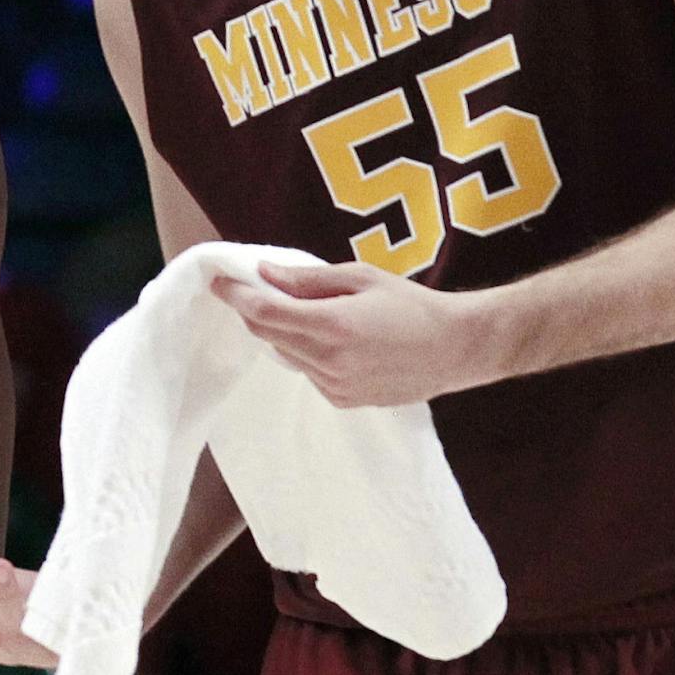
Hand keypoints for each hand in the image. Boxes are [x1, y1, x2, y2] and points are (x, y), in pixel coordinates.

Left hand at [212, 261, 498, 407]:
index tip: (219, 281)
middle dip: (256, 310)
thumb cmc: (411, 304)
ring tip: (304, 309)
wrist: (454, 349)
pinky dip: (307, 351)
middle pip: (269, 335)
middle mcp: (328, 362)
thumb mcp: (361, 277)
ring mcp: (335, 386)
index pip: (265, 314)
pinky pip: (309, 372)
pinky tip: (331, 337)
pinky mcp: (344, 401)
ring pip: (287, 355)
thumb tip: (265, 274)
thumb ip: (309, 280)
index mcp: (333, 326)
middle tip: (255, 287)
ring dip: (283, 332)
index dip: (236, 296)